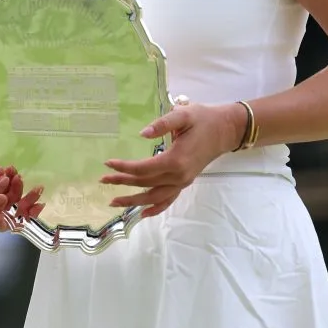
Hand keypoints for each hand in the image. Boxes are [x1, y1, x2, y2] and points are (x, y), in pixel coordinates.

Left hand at [100, 100, 243, 216]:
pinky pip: (169, 200)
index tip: (108, 163)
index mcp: (176, 160)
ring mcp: (183, 181)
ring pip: (154, 197)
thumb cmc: (203, 119)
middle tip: (102, 179)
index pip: (143, 169)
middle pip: (145, 183)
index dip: (124, 167)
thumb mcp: (183, 114)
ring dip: (133, 200)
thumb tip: (142, 134)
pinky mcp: (185, 182)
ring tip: (113, 201)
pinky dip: (156, 208)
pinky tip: (143, 213)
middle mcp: (179, 176)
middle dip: (122, 182)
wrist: (225, 129)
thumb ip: (162, 124)